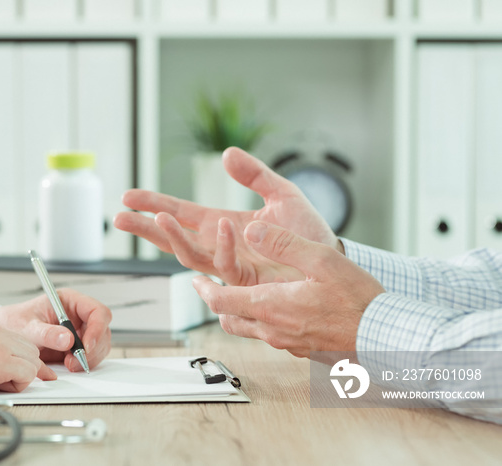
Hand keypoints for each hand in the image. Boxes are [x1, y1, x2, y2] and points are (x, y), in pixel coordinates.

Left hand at [0, 289, 111, 372]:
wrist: (5, 333)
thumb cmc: (14, 322)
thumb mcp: (27, 327)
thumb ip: (46, 333)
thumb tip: (67, 339)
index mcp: (69, 301)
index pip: (97, 311)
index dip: (97, 328)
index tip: (86, 346)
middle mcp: (78, 314)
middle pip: (103, 329)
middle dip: (93, 348)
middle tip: (75, 361)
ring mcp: (80, 330)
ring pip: (100, 344)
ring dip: (90, 357)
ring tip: (70, 365)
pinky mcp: (77, 345)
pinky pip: (91, 354)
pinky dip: (85, 362)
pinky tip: (70, 365)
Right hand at [114, 147, 342, 285]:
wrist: (329, 257)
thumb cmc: (306, 230)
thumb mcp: (280, 192)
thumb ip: (254, 173)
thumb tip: (226, 154)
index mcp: (221, 226)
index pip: (181, 215)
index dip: (154, 205)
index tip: (128, 197)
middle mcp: (220, 246)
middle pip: (173, 239)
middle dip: (146, 228)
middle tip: (119, 217)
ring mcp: (231, 265)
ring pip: (190, 256)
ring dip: (173, 238)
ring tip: (157, 218)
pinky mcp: (248, 279)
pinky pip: (228, 264)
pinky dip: (224, 244)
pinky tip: (221, 224)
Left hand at [192, 221, 383, 357]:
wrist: (386, 338)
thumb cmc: (358, 301)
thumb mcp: (321, 260)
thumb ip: (284, 244)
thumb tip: (253, 231)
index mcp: (271, 306)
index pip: (221, 300)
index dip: (203, 289)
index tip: (195, 281)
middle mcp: (273, 329)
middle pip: (229, 319)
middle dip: (217, 302)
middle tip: (210, 288)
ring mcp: (288, 343)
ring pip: (250, 330)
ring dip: (238, 313)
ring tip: (239, 298)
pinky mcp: (303, 350)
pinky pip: (272, 336)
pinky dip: (263, 322)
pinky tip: (277, 310)